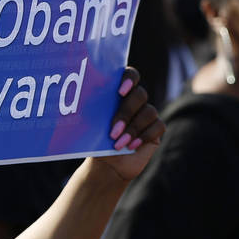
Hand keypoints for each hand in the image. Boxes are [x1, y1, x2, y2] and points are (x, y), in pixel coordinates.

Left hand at [94, 67, 164, 181]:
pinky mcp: (156, 128)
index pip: (130, 75)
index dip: (129, 79)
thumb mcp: (91, 126)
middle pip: (140, 94)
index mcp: (120, 92)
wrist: (107, 163)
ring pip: (149, 112)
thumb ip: (92, 111)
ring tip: (118, 144)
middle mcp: (136, 100)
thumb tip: (81, 102)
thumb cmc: (97, 140)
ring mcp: (147, 113)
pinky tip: (131, 146)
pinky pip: (157, 126)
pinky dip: (144, 136)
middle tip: (113, 131)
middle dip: (126, 113)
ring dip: (132, 129)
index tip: (120, 92)